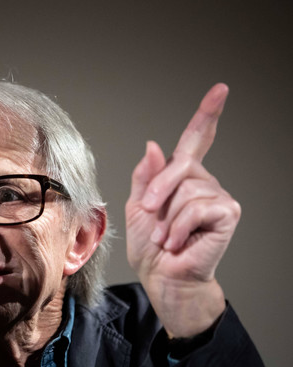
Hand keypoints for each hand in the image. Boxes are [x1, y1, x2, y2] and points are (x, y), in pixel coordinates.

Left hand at [125, 84, 240, 337]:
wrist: (162, 276)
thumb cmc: (150, 246)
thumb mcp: (138, 206)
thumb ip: (146, 176)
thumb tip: (155, 145)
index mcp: (182, 178)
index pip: (198, 140)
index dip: (208, 114)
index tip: (221, 89)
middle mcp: (203, 182)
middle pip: (181, 164)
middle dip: (158, 191)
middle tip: (150, 214)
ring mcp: (218, 196)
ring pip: (185, 189)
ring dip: (166, 217)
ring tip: (167, 236)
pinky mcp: (227, 212)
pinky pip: (194, 207)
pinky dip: (177, 228)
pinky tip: (178, 242)